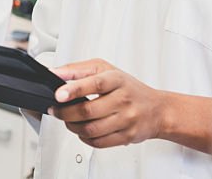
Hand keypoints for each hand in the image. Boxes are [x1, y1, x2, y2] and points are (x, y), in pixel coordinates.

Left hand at [50, 59, 168, 148]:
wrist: (157, 109)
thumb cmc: (128, 88)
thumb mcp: (104, 69)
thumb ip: (77, 69)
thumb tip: (54, 73)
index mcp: (116, 80)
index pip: (94, 84)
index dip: (74, 90)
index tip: (59, 94)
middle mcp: (123, 100)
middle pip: (88, 111)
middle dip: (65, 112)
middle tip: (55, 110)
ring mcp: (126, 120)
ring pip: (91, 129)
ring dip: (72, 126)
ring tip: (67, 120)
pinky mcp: (127, 136)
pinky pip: (99, 142)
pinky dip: (84, 138)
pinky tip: (82, 130)